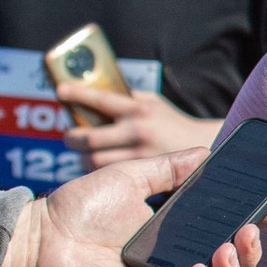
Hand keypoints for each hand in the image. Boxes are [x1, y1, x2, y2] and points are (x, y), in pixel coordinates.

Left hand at [0, 150, 266, 266]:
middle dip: (251, 254)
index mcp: (176, 239)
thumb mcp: (130, 177)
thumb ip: (170, 168)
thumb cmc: (76, 210)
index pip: (227, 236)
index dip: (256, 223)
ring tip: (230, 248)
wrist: (36, 240)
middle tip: (252, 230)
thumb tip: (208, 153)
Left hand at [49, 81, 218, 173]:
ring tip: (83, 152)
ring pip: (94, 158)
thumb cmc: (171, 124)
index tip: (60, 89)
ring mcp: (138, 156)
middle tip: (69, 136)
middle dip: (73, 136)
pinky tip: (98, 166)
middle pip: (90, 135)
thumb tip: (96, 94)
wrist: (206, 147)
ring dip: (83, 156)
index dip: (78, 93)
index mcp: (139, 109)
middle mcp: (137, 131)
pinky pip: (107, 174)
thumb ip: (128, 100)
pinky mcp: (139, 176)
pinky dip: (97, 169)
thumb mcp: (154, 104)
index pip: (101, 98)